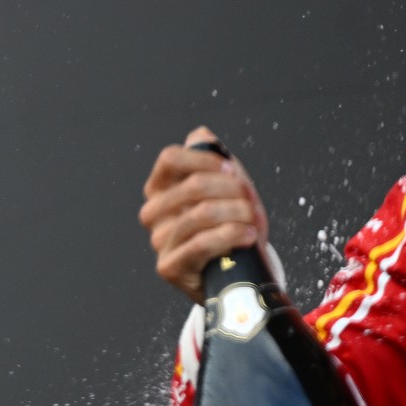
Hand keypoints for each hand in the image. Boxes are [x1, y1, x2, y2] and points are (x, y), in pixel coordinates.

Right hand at [139, 126, 268, 303]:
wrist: (236, 270)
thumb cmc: (229, 226)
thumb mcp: (226, 189)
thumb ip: (214, 160)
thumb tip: (200, 134)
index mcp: (161, 188)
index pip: (170, 158)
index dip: (205, 160)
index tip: (231, 171)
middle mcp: (153, 213)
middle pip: (192, 185)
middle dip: (232, 190)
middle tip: (250, 200)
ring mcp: (159, 240)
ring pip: (201, 214)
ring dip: (238, 213)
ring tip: (252, 220)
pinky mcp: (168, 266)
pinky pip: (201, 244)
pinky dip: (231, 236)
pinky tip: (247, 236)